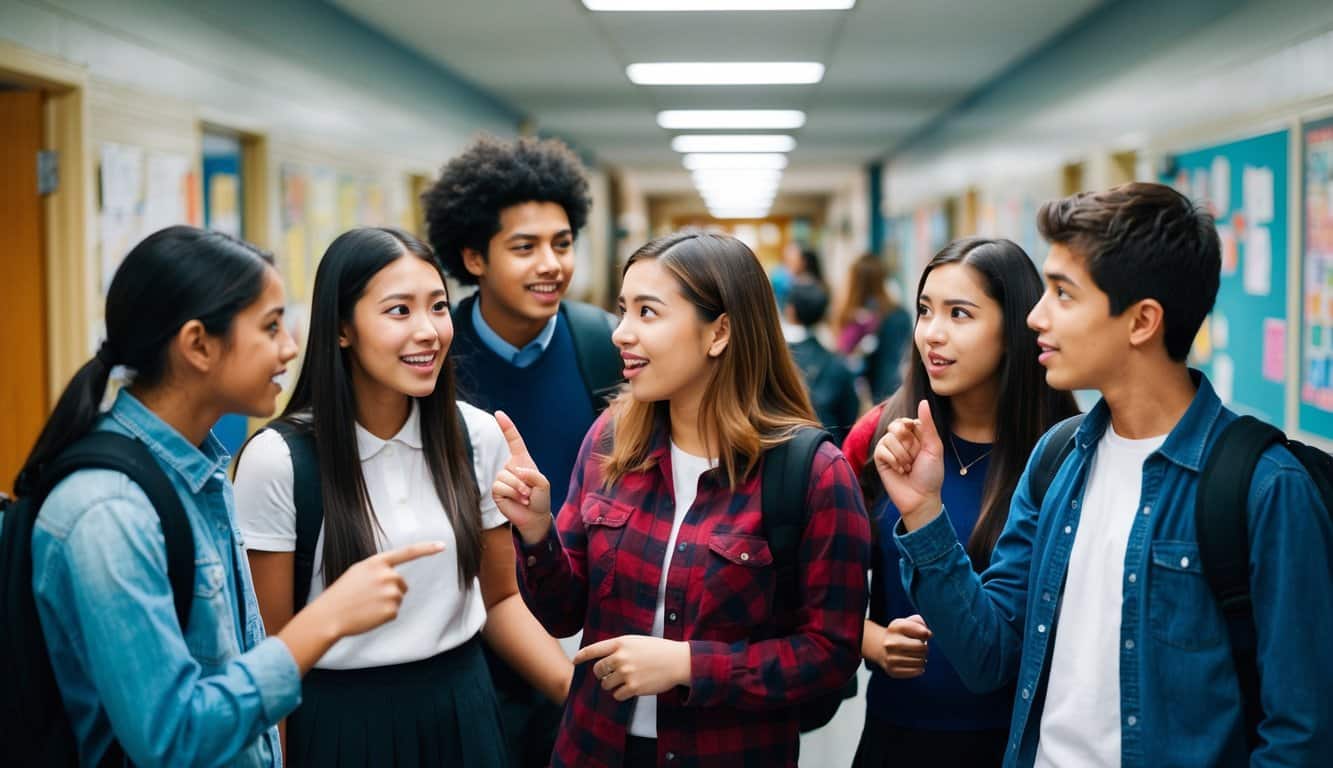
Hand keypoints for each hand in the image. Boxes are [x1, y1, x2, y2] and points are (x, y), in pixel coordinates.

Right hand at [309, 541, 444, 636]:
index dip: (426, 548)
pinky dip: (383, 616)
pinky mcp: (392, 610)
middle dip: (390, 590)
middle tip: (367, 597)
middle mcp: (387, 575)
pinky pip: (394, 612)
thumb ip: (379, 569)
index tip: (443, 545)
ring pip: (398, 598)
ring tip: (365, 605)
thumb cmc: (342, 593)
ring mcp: (390, 593)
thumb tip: (396, 577)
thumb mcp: (358, 572)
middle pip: (402, 583)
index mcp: (377, 562)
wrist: (329, 615)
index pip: (408, 552)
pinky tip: (368, 615)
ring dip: (385, 603)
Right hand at [491, 410, 553, 544]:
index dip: (506, 426)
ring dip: (519, 490)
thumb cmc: (540, 499)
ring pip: (505, 477)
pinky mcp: (496, 491)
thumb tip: (516, 471)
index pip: (513, 440)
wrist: (534, 517)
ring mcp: (501, 478)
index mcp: (522, 460)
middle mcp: (510, 467)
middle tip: (530, 492)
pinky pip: (500, 487)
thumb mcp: (544, 483)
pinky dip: (512, 494)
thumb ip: (533, 474)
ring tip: (525, 497)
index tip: (498, 413)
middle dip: (524, 481)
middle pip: (512, 465)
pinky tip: (518, 501)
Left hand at [572, 635, 690, 701]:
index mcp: (620, 643)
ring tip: (624, 680)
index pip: (593, 649)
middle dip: (601, 674)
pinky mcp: (633, 687)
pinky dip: (621, 694)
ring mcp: (626, 673)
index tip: (575, 661)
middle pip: (597, 670)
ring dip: (611, 685)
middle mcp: (621, 657)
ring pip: (606, 684)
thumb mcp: (636, 641)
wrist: (678, 661)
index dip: (581, 656)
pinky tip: (631, 688)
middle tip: (611, 674)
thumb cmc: (658, 650)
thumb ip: (618, 647)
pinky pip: (617, 695)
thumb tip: (602, 658)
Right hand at [873, 399, 944, 524]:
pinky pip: (881, 450)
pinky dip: (893, 461)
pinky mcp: (880, 458)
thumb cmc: (931, 474)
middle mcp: (900, 439)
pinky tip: (899, 471)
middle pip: (896, 426)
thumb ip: (927, 424)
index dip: (915, 433)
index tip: (922, 447)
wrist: (921, 497)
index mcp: (915, 433)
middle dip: (908, 444)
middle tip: (915, 458)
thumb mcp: (934, 447)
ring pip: (889, 439)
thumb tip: (923, 401)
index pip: (908, 421)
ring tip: (908, 468)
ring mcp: (889, 448)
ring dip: (902, 457)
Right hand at [880, 614, 931, 678]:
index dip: (926, 634)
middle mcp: (890, 643)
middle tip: (921, 647)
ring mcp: (890, 658)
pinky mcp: (893, 670)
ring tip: (917, 656)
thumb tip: (928, 634)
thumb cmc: (900, 635)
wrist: (881, 648)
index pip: (922, 632)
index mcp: (894, 628)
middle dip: (925, 648)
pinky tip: (916, 664)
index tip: (925, 634)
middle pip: (922, 647)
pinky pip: (916, 671)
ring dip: (923, 659)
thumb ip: (919, 622)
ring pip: (920, 661)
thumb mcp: (907, 622)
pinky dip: (919, 669)